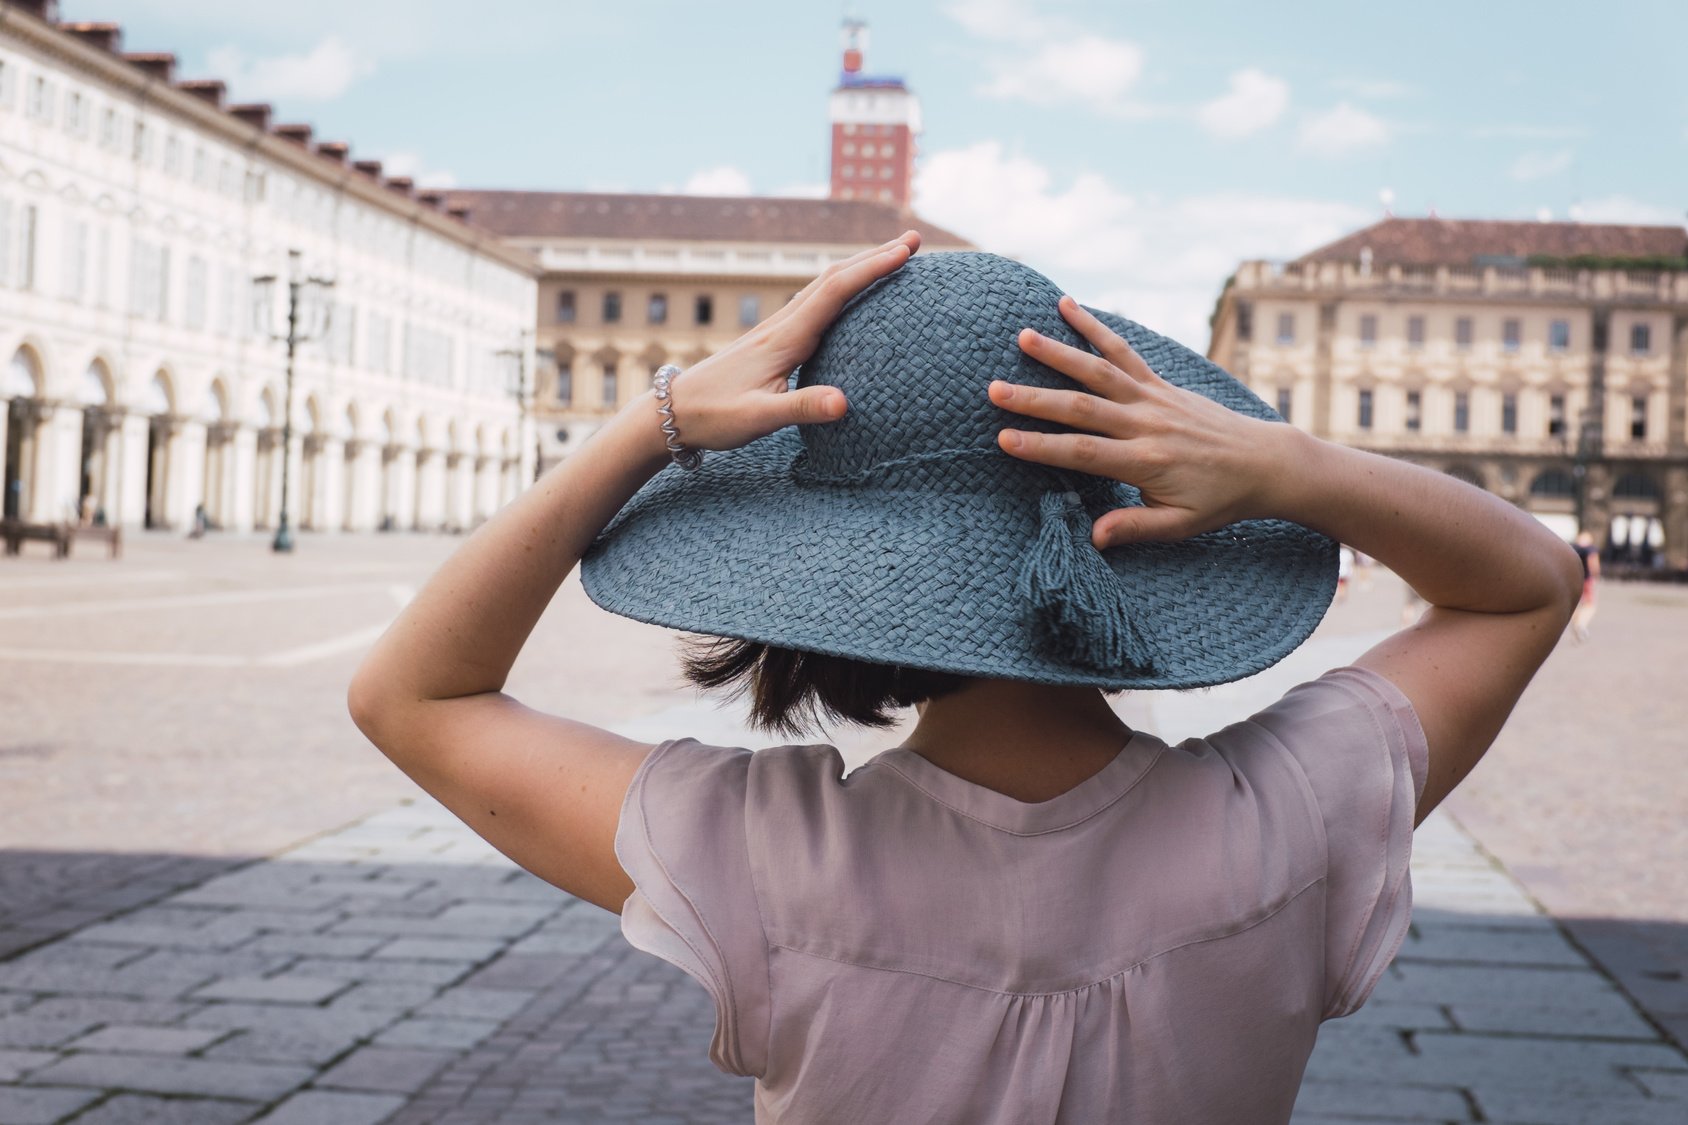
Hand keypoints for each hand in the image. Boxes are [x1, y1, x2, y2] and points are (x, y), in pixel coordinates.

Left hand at [647, 231, 921, 451]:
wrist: (671, 413)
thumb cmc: (715, 417)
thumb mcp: (760, 419)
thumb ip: (803, 409)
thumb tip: (845, 403)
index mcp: (785, 338)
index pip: (835, 292)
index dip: (872, 269)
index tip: (905, 252)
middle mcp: (781, 326)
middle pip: (833, 279)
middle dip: (873, 258)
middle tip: (913, 242)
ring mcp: (775, 331)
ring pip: (822, 288)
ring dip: (858, 269)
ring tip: (891, 259)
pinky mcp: (771, 342)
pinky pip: (813, 305)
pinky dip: (839, 290)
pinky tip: (848, 298)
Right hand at [989, 296, 1294, 547]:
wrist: (1265, 462)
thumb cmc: (1219, 500)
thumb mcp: (1180, 526)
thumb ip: (1134, 528)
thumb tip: (1092, 538)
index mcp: (1146, 461)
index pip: (1085, 453)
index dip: (1042, 446)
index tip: (1004, 439)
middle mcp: (1146, 424)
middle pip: (1082, 407)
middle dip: (1035, 399)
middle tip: (994, 390)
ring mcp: (1153, 398)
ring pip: (1099, 371)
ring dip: (1059, 352)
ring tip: (1022, 336)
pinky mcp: (1160, 383)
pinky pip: (1124, 351)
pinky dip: (1095, 327)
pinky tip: (1068, 305)